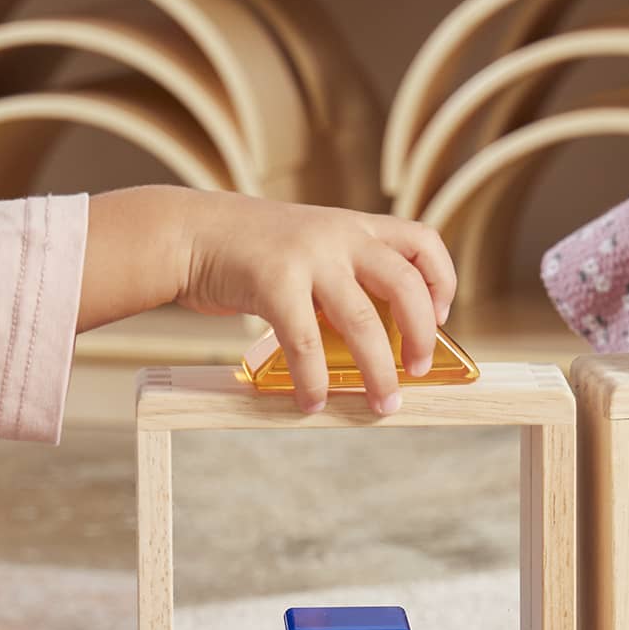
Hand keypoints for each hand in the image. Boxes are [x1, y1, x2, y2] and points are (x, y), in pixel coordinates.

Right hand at [177, 198, 457, 416]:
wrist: (186, 232)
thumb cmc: (250, 252)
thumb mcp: (309, 246)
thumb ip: (345, 276)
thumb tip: (381, 338)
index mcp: (354, 226)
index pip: (423, 241)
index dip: (442, 282)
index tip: (440, 317)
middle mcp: (339, 235)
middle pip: (406, 284)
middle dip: (422, 335)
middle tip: (417, 370)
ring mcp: (307, 256)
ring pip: (363, 321)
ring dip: (378, 371)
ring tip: (384, 403)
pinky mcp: (273, 282)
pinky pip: (306, 344)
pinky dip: (313, 381)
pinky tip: (312, 402)